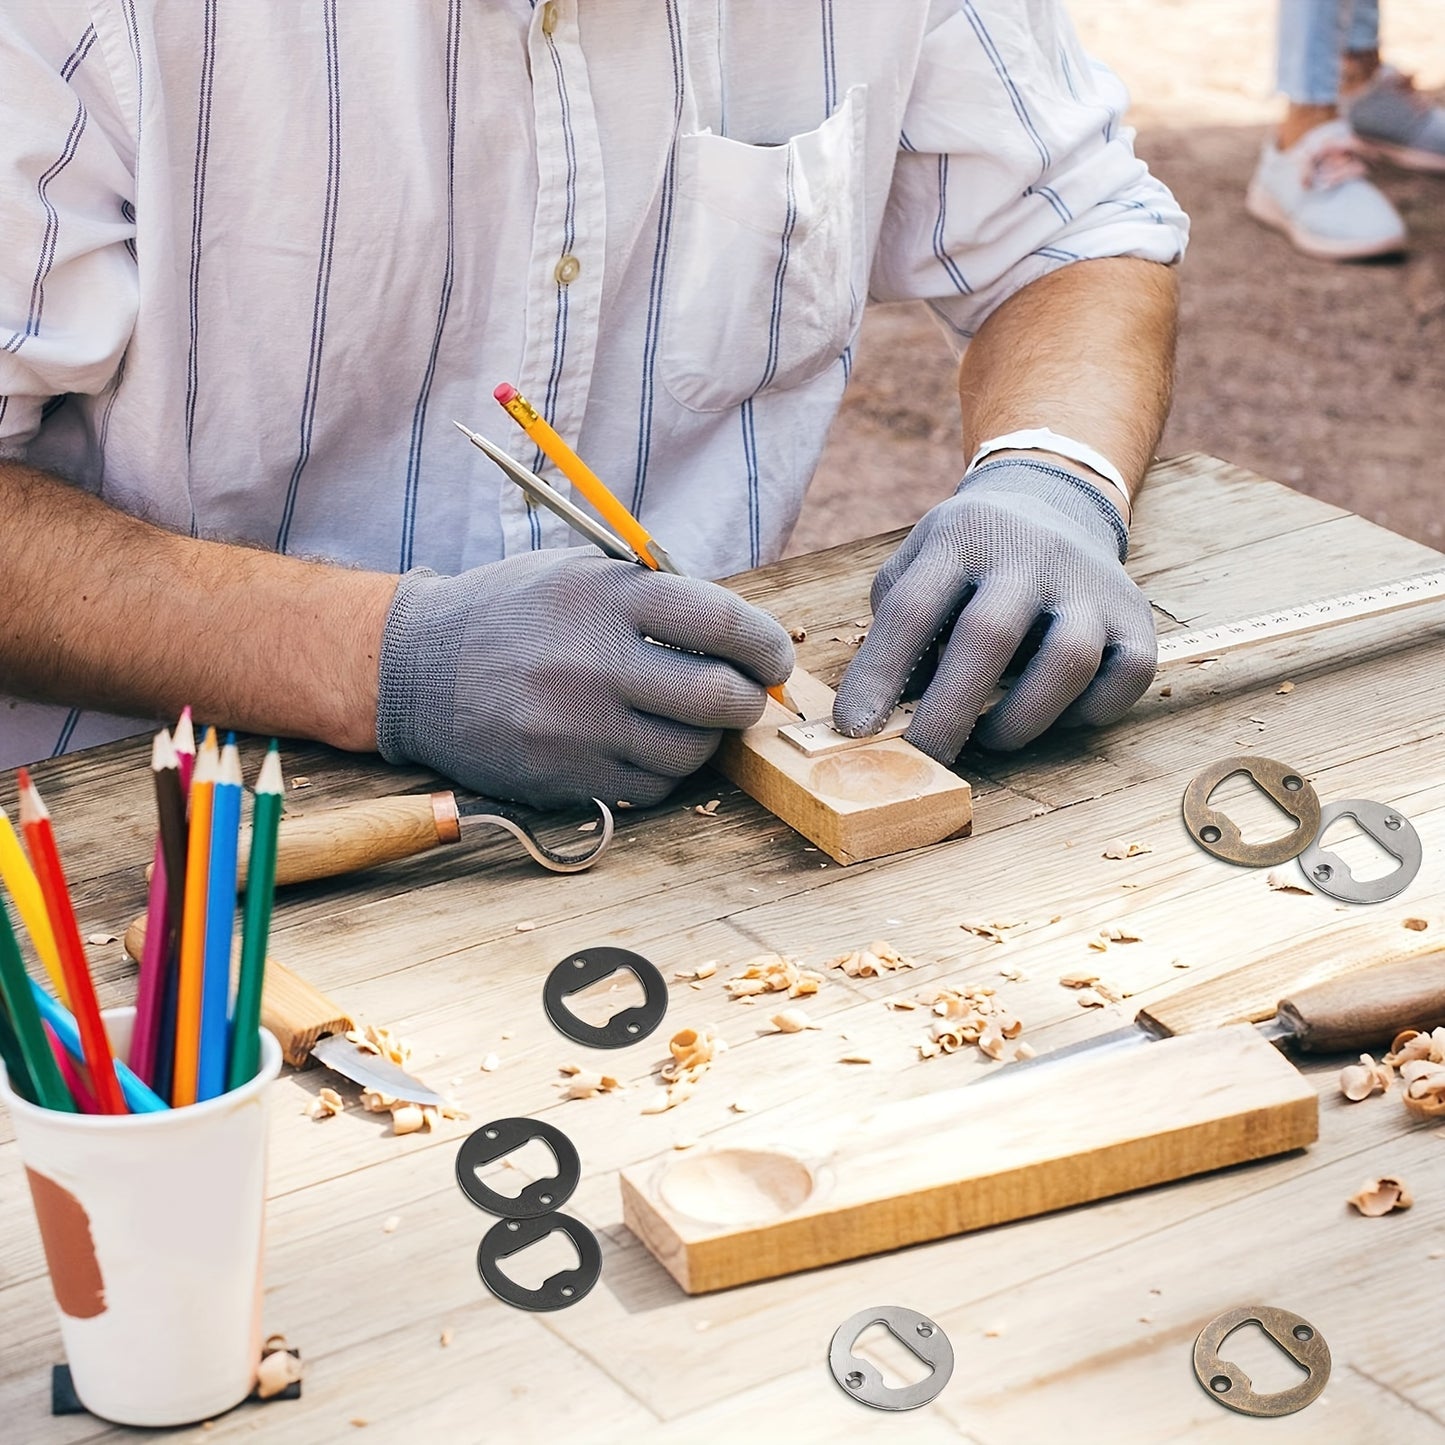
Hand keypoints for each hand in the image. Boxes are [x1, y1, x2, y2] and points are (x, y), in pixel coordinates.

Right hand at [375, 549, 793, 806]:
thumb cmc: (515, 614)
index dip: (766, 644)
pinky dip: (663, 770)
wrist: (417, 666)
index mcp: (606, 598)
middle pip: (719, 697)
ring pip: (690, 752)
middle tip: (743, 695)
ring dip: (705, 739)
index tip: (775, 657)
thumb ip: (659, 599)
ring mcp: (576, 728)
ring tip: (686, 718)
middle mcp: (593, 663)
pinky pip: (650, 788)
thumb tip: (748, 642)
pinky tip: (642, 744)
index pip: (722, 621)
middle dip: (747, 699)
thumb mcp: (582, 576)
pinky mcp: (562, 777)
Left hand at [832, 460, 1155, 759]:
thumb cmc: (972, 557)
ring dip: (1022, 717)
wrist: (1059, 504)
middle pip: (989, 636)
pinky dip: (1086, 714)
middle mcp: (1029, 553)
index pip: (912, 609)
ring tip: (991, 738)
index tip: (854, 730)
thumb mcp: (921, 561)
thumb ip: (896, 624)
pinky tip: (1054, 716)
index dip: (879, 674)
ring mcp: (1088, 585)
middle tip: (923, 761)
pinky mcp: (1135, 618)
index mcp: (962, 538)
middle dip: (949, 712)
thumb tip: (876, 710)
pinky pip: (1122, 678)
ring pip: (1067, 660)